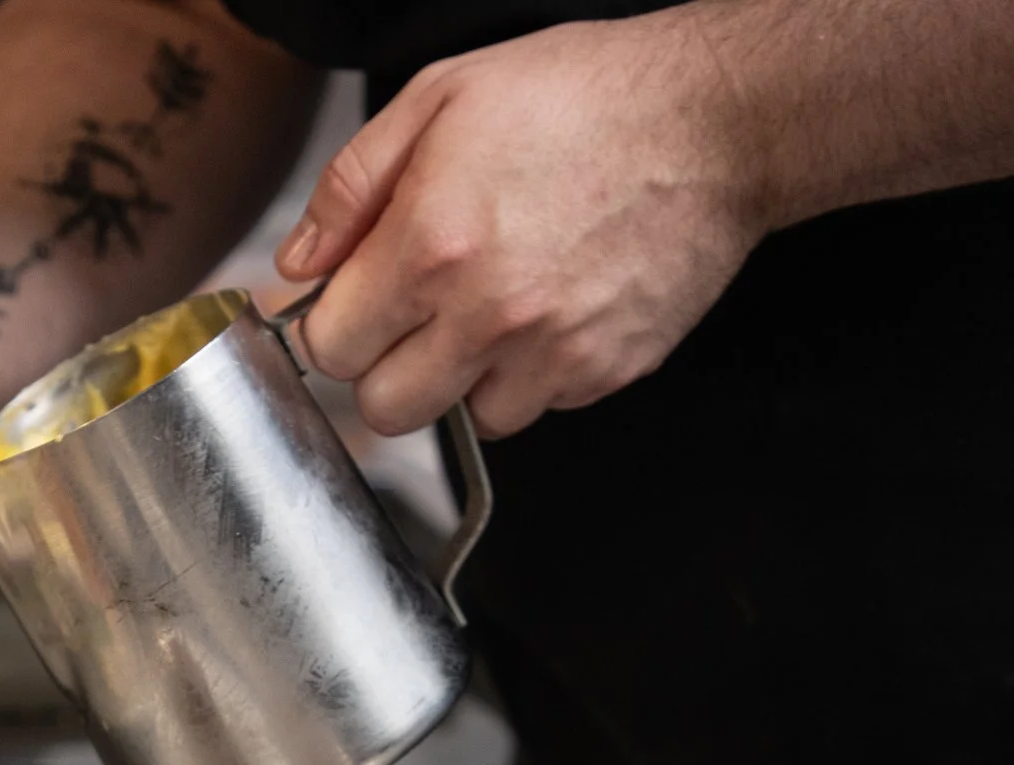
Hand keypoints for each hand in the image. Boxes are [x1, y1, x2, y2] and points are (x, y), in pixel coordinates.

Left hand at [275, 13, 764, 438]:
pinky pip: (536, 408)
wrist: (715, 118)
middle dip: (386, 365)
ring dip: (461, 377)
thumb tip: (297, 264)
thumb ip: (350, 188)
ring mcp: (551, 353)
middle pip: (385, 408)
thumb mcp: (439, 98)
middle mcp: (487, 313)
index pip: (331, 347)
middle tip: (414, 314)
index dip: (337, 322)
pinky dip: (529, 375)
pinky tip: (547, 310)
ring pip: (462, 419)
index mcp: (431, 245)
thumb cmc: (583, 95)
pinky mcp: (604, 371)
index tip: (357, 300)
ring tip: (489, 307)